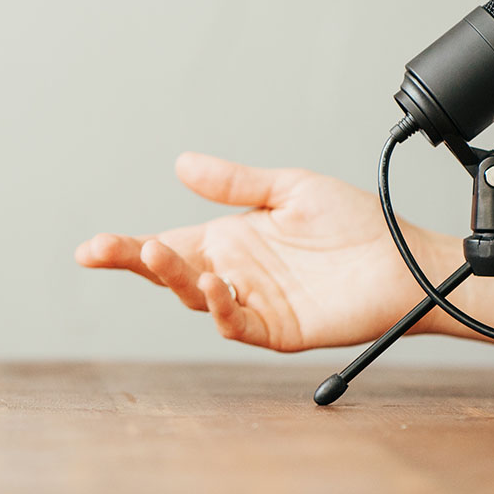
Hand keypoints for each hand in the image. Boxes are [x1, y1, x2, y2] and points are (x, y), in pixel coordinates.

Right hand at [76, 152, 478, 350]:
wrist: (403, 257)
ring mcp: (255, 302)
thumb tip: (181, 164)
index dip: (128, 246)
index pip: (169, 243)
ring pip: (197, 298)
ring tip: (157, 253)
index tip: (90, 246)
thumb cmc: (353, 222)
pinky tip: (212, 285)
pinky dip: (220, 307)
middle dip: (134, 261)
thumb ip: (236, 183)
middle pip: (171, 272)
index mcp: (231, 239)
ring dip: (174, 278)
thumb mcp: (288, 188)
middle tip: (102, 249)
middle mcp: (236, 273)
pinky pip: (240, 323)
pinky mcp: (279, 329)